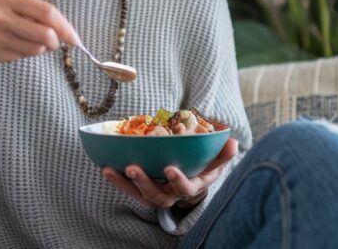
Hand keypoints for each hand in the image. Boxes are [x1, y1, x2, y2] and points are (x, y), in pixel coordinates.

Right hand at [0, 0, 78, 64]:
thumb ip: (27, 11)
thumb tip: (59, 28)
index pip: (46, 12)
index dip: (65, 26)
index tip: (74, 38)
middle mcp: (3, 17)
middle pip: (46, 34)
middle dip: (56, 42)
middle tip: (55, 43)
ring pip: (35, 49)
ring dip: (39, 49)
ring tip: (27, 41)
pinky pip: (21, 57)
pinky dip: (24, 54)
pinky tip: (12, 46)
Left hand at [101, 138, 237, 209]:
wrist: (192, 179)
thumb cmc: (204, 165)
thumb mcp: (216, 161)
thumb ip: (223, 154)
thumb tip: (232, 143)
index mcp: (191, 187)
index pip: (186, 188)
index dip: (178, 180)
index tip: (171, 168)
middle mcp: (171, 194)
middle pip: (156, 194)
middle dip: (143, 182)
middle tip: (131, 168)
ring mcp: (155, 194)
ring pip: (138, 193)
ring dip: (123, 182)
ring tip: (109, 169)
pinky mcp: (142, 191)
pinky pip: (127, 188)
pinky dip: (116, 180)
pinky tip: (105, 166)